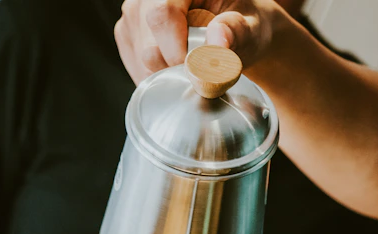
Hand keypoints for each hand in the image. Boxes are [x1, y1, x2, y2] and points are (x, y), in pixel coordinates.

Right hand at [114, 0, 278, 84]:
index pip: (162, 15)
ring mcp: (134, 12)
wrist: (235, 31)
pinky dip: (157, 78)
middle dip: (173, 68)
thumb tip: (217, 43)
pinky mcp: (128, 32)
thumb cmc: (244, 25)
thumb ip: (234, 32)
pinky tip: (176, 72)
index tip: (196, 72)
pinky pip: (135, 65)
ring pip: (139, 57)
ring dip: (166, 75)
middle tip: (199, 72)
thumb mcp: (249, 25)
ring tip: (190, 69)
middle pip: (147, 41)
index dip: (176, 51)